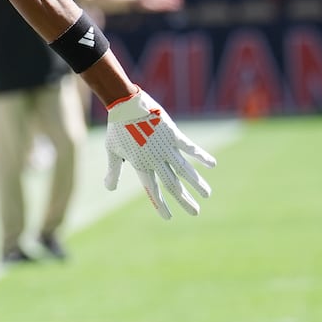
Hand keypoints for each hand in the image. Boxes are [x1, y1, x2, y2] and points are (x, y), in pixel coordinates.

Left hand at [104, 90, 215, 218]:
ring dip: (197, 183)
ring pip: (185, 169)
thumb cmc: (117, 128)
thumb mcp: (112, 151)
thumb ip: (114, 171)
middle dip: (185, 200)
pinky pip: (189, 147)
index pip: (152, 190)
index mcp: (140, 165)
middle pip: (173, 184)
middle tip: (196, 212)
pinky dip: (201, 155)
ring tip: (207, 194)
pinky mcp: (172, 134)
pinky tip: (212, 164)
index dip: (160, 204)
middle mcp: (155, 159)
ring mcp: (165, 147)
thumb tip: (109, 188)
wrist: (125, 104)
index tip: (169, 217)